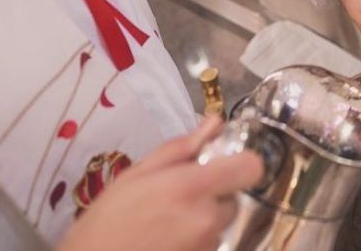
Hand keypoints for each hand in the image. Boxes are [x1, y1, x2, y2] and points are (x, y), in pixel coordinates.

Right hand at [57, 118, 263, 250]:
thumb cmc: (110, 217)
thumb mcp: (139, 172)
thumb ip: (182, 147)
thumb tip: (215, 123)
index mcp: (192, 187)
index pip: (250, 167)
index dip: (241, 162)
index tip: (222, 162)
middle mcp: (207, 217)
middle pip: (235, 195)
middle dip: (215, 192)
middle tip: (182, 194)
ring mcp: (207, 244)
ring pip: (223, 219)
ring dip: (206, 215)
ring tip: (170, 218)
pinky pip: (213, 240)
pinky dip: (198, 236)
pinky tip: (170, 236)